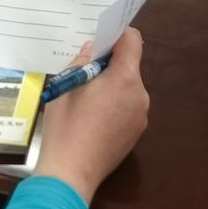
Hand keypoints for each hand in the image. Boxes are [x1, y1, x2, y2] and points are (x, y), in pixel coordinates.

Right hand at [37, 29, 150, 205]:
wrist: (71, 173)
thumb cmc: (66, 125)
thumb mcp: (67, 84)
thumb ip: (82, 61)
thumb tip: (92, 52)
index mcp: (125, 78)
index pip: (132, 41)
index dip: (117, 35)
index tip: (100, 41)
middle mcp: (140, 95)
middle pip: (130, 67)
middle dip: (110, 65)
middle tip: (86, 73)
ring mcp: (140, 117)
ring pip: (128, 89)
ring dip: (112, 87)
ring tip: (87, 100)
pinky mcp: (136, 135)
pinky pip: (128, 109)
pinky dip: (115, 106)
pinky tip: (94, 120)